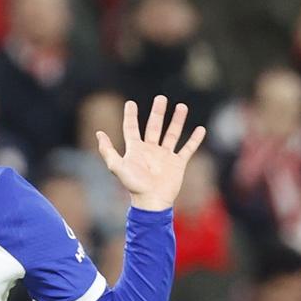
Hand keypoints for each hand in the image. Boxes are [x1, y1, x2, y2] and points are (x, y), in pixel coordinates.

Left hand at [97, 95, 206, 211]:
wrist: (152, 202)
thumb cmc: (134, 185)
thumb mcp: (117, 167)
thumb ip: (108, 151)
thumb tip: (99, 133)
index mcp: (136, 149)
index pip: (132, 128)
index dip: (130, 116)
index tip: (130, 103)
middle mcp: (151, 150)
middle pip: (154, 126)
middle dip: (158, 112)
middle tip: (161, 98)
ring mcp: (165, 156)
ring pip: (172, 134)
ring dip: (178, 120)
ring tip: (182, 106)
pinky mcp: (178, 164)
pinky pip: (188, 149)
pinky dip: (195, 140)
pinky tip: (201, 129)